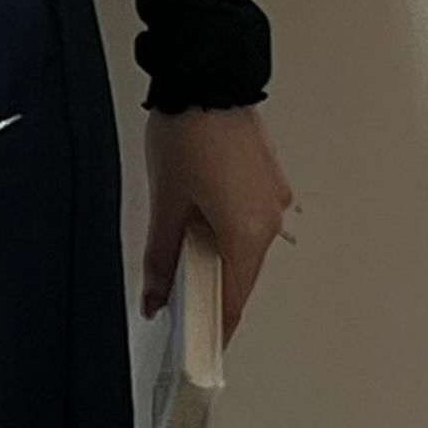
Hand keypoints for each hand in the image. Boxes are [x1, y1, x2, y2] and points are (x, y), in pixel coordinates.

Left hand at [143, 106, 292, 330]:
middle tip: (175, 301)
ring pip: (245, 249)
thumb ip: (160, 257)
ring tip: (179, 255)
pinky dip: (225, 233)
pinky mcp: (267, 182)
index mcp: (246, 234)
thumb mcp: (164, 204)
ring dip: (216, 259)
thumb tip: (155, 296)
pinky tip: (197, 224)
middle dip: (209, 291)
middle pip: (240, 276)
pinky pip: (248, 223)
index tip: (199, 349)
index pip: (233, 301)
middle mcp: (268, 221)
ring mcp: (272, 200)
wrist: (207, 77)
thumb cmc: (188, 133)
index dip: (214, 329)